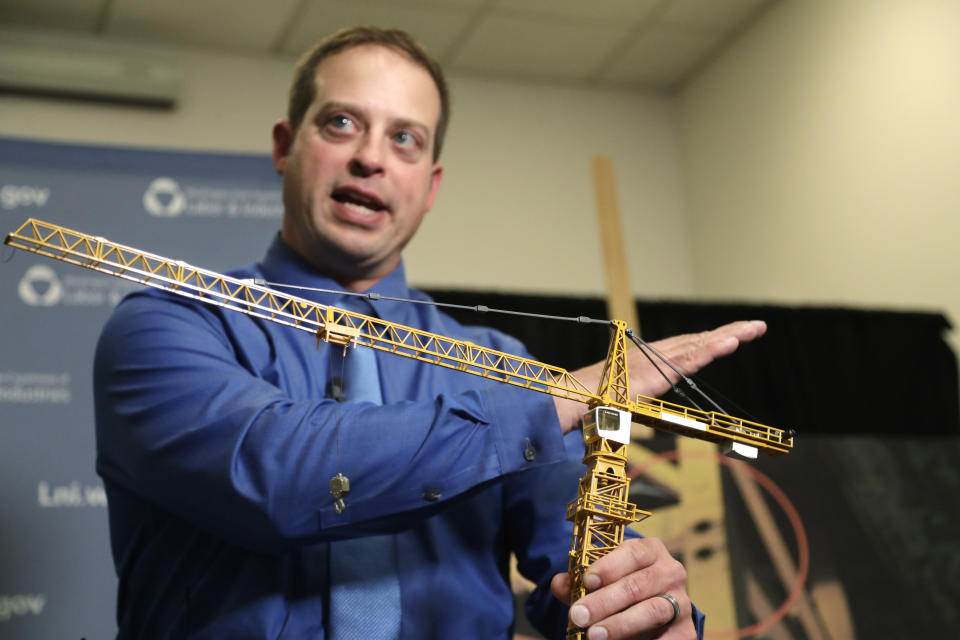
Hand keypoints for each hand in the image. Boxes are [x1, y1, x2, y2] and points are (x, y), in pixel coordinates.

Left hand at [550, 537, 694, 638]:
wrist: (656, 613)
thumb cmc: (622, 589)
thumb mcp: (602, 581)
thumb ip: (579, 582)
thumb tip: (558, 584)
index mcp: (650, 551)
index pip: (633, 552)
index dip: (609, 566)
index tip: (587, 580)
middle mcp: (670, 572)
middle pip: (637, 585)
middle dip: (604, 601)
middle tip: (578, 615)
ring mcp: (681, 601)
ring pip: (652, 610)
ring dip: (621, 624)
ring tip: (594, 635)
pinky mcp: (686, 629)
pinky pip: (669, 638)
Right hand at [553, 320, 766, 432]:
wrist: (571, 400)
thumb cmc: (589, 403)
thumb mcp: (618, 405)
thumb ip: (629, 407)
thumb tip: (621, 422)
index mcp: (649, 364)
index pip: (687, 349)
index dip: (710, 341)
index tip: (734, 336)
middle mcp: (655, 356)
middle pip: (698, 342)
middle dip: (729, 333)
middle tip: (756, 326)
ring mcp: (656, 361)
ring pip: (699, 346)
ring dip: (728, 337)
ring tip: (754, 329)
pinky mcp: (657, 371)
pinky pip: (689, 359)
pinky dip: (711, 349)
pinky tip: (731, 342)